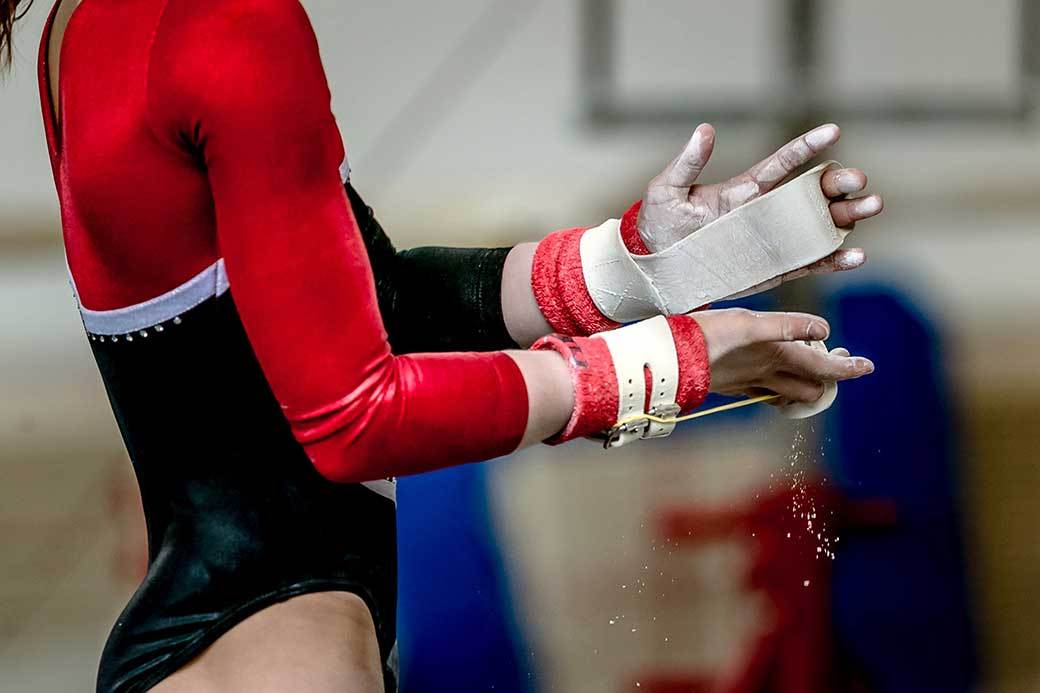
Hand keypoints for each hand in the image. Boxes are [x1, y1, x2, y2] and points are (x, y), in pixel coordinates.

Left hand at [636, 124, 883, 285]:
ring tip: (872, 207)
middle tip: (860, 180)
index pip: (783, 163)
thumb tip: (704, 130)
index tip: (834, 131)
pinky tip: (857, 255)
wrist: (655, 267)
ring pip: (820, 226)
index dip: (808, 146)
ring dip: (849, 216)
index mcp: (745, 189)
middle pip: (813, 193)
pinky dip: (835, 260)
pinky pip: (810, 263)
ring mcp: (773, 241)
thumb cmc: (659, 225)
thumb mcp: (667, 190)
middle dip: (841, 183)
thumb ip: (688, 163)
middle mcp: (766, 212)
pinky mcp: (773, 269)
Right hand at [691, 308, 872, 402]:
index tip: (867, 366)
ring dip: (806, 385)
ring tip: (811, 370)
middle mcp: (766, 375)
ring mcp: (748, 383)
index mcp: (776, 357)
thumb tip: (824, 330)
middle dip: (829, 379)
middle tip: (838, 360)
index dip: (848, 370)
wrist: (667, 359)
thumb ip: (787, 325)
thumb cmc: (704, 336)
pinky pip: (764, 391)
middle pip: (811, 388)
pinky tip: (773, 376)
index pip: (823, 370)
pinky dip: (779, 386)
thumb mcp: (747, 322)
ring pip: (788, 394)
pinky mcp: (731, 384)